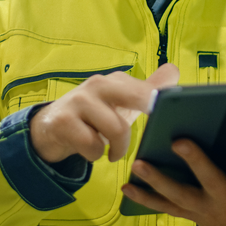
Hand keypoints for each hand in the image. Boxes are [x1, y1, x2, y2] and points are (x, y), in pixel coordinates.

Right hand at [30, 63, 178, 163]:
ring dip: (118, 148)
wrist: (50, 127)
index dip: (161, 101)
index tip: (170, 112)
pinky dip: (95, 155)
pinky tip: (90, 150)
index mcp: (116, 80)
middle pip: (136, 96)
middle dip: (150, 110)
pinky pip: (93, 146)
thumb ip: (148, 89)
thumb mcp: (122, 103)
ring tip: (112, 152)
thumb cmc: (95, 115)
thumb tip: (174, 71)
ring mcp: (80, 100)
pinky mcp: (64, 121)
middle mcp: (99, 84)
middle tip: (154, 131)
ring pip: (117, 129)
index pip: (147, 88)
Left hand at [121, 126, 225, 225]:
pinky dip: (146, 199)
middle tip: (179, 140)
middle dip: (195, 161)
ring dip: (158, 180)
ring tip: (139, 163)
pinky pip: (166, 208)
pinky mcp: (193, 214)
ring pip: (180, 196)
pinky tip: (127, 187)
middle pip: (210, 180)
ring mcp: (207, 209)